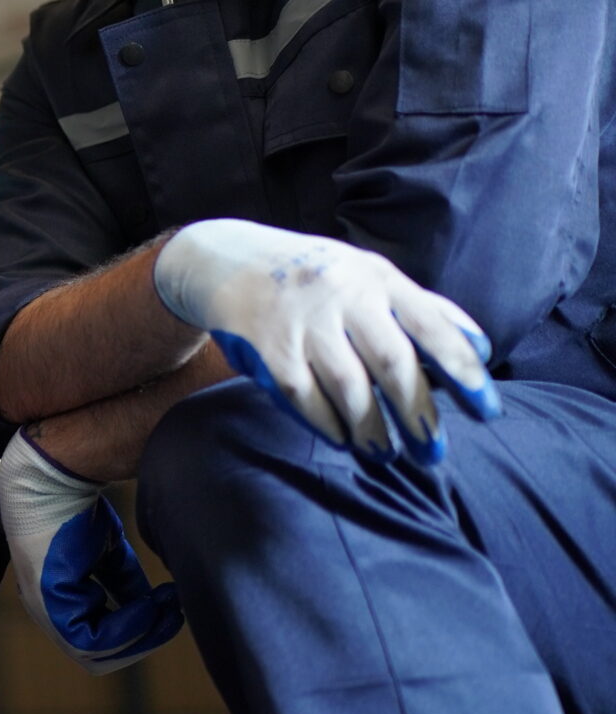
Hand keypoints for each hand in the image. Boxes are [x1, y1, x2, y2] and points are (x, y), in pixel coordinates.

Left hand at [0, 432, 178, 673]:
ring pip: (97, 653)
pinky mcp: (50, 601)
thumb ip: (125, 585)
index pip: (98, 640)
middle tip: (174, 616)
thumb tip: (155, 610)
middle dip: (143, 640)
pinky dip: (127, 627)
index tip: (169, 608)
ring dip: (141, 635)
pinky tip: (148, 606)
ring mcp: (44, 608)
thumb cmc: (75, 508)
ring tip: (166, 609)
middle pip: (98, 656)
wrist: (55, 478)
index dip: (137, 633)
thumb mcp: (108, 553)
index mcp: (57, 600)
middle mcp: (46, 610)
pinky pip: (92, 638)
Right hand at [154, 219, 500, 462]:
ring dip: (372, 429)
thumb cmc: (315, 275)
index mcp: (376, 278)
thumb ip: (422, 308)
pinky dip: (327, 424)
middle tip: (434, 452)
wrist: (226, 259)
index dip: (463, 371)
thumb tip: (480, 348)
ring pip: (348, 386)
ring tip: (384, 454)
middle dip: (418, 413)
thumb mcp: (368, 276)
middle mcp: (341, 294)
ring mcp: (302, 320)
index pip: (431, 326)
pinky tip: (341, 438)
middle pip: (392, 362)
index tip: (487, 411)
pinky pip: (304, 396)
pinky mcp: (268, 346)